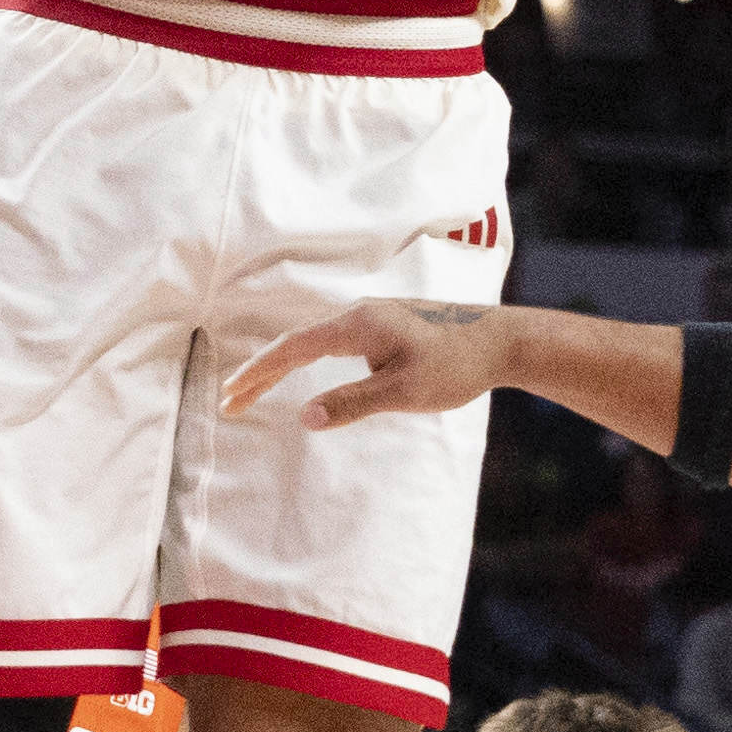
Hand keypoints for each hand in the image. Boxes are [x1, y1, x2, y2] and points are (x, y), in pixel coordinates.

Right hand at [222, 299, 508, 433]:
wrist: (501, 340)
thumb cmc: (456, 366)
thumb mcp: (404, 391)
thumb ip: (353, 403)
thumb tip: (305, 416)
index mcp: (357, 325)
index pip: (291, 348)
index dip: (257, 374)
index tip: (230, 396)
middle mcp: (358, 315)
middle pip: (294, 343)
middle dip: (259, 372)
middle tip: (229, 401)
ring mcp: (371, 319)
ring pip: (312, 341)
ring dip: (280, 365)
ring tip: (253, 389)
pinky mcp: (384, 327)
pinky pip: (330, 341)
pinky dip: (304, 359)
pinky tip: (303, 373)